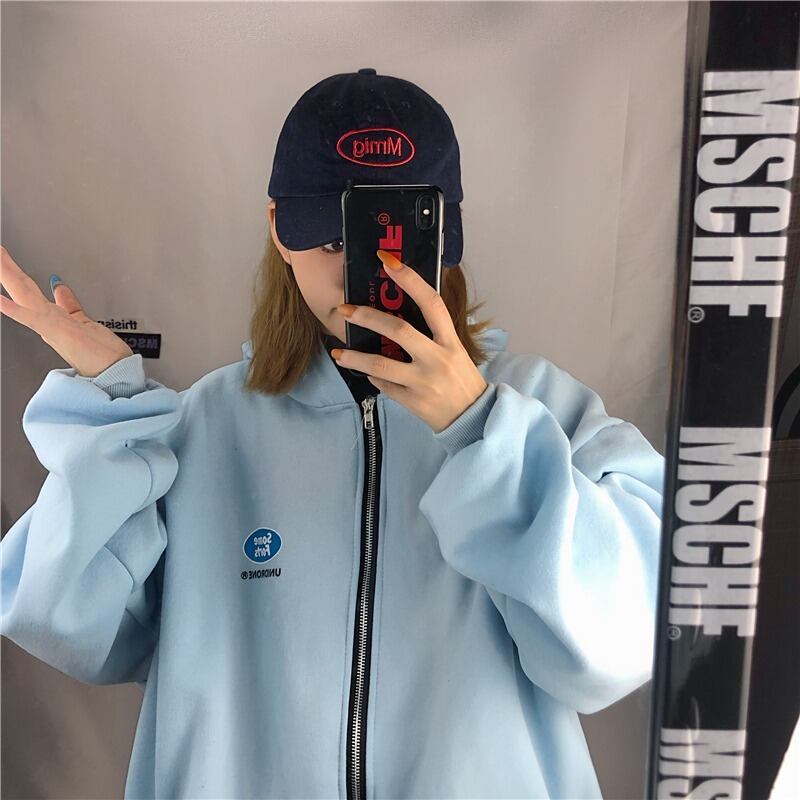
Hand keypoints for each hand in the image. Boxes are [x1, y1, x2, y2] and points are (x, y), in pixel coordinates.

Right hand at [0, 245, 133, 377]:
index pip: (28, 288)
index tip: (2, 255)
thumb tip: (58, 284)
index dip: (13, 271)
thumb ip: (68, 302)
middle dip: (5, 267)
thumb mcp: (82, 320)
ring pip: (23, 296)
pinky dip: (16, 310)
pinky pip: (34, 319)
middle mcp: (48, 321)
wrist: (113, 374)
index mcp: (52, 317)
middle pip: (22, 288)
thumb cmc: (101, 354)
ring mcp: (51, 326)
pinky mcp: (57, 334)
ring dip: (6, 277)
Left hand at [332, 249, 487, 433]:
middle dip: (367, 317)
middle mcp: (438, 359)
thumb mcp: (456, 352)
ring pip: (381, 364)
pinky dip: (373, 378)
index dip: (410, 279)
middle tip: (344, 310)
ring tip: (338, 353)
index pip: (431, 302)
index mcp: (451, 341)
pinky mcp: (413, 401)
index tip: (387, 261)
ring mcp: (424, 382)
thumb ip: (432, 335)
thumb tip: (395, 318)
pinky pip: (385, 386)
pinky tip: (367, 373)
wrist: (475, 419)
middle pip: (398, 330)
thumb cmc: (462, 381)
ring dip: (355, 357)